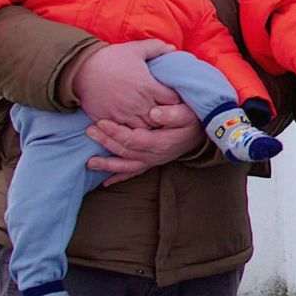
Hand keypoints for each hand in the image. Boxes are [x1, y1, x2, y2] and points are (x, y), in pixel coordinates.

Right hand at [74, 40, 180, 127]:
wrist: (80, 70)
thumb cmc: (110, 58)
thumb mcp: (135, 49)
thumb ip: (156, 48)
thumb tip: (173, 49)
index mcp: (148, 86)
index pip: (173, 101)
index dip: (177, 101)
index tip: (176, 100)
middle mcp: (138, 103)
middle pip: (162, 119)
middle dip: (167, 118)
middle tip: (170, 116)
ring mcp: (124, 115)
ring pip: (146, 130)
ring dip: (151, 127)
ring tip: (155, 123)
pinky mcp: (111, 121)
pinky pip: (127, 134)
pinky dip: (134, 133)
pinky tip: (138, 128)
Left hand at [85, 103, 202, 185]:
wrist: (205, 132)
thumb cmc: (195, 120)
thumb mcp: (189, 113)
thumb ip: (173, 113)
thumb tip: (153, 113)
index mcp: (163, 142)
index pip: (135, 140)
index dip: (116, 133)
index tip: (102, 122)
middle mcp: (156, 155)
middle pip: (127, 152)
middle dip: (106, 142)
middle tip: (89, 131)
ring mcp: (153, 161)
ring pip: (127, 166)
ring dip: (107, 165)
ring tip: (89, 163)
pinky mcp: (151, 163)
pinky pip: (133, 173)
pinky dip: (119, 178)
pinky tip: (105, 182)